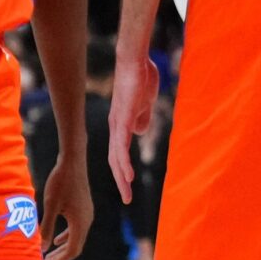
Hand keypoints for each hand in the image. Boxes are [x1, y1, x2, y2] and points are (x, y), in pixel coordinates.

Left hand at [40, 155, 92, 259]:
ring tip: (49, 256)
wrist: (73, 161)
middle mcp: (87, 221)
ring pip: (76, 238)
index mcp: (80, 222)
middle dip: (60, 258)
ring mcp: (87, 215)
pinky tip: (57, 240)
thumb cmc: (60, 182)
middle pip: (75, 247)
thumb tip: (43, 248)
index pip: (72, 250)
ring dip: (62, 249)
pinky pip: (76, 229)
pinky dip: (66, 237)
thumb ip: (47, 227)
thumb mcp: (50, 205)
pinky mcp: (84, 209)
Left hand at [106, 48, 158, 203]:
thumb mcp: (145, 103)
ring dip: (122, 177)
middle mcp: (116, 126)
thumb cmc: (141, 77)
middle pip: (115, 159)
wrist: (135, 60)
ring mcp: (118, 123)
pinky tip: (127, 175)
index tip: (130, 185)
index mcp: (121, 124)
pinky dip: (124, 162)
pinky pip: (121, 145)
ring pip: (117, 157)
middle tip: (128, 199)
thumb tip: (139, 132)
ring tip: (127, 194)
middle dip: (121, 181)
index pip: (120, 152)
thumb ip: (142, 117)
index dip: (123, 170)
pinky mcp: (123, 118)